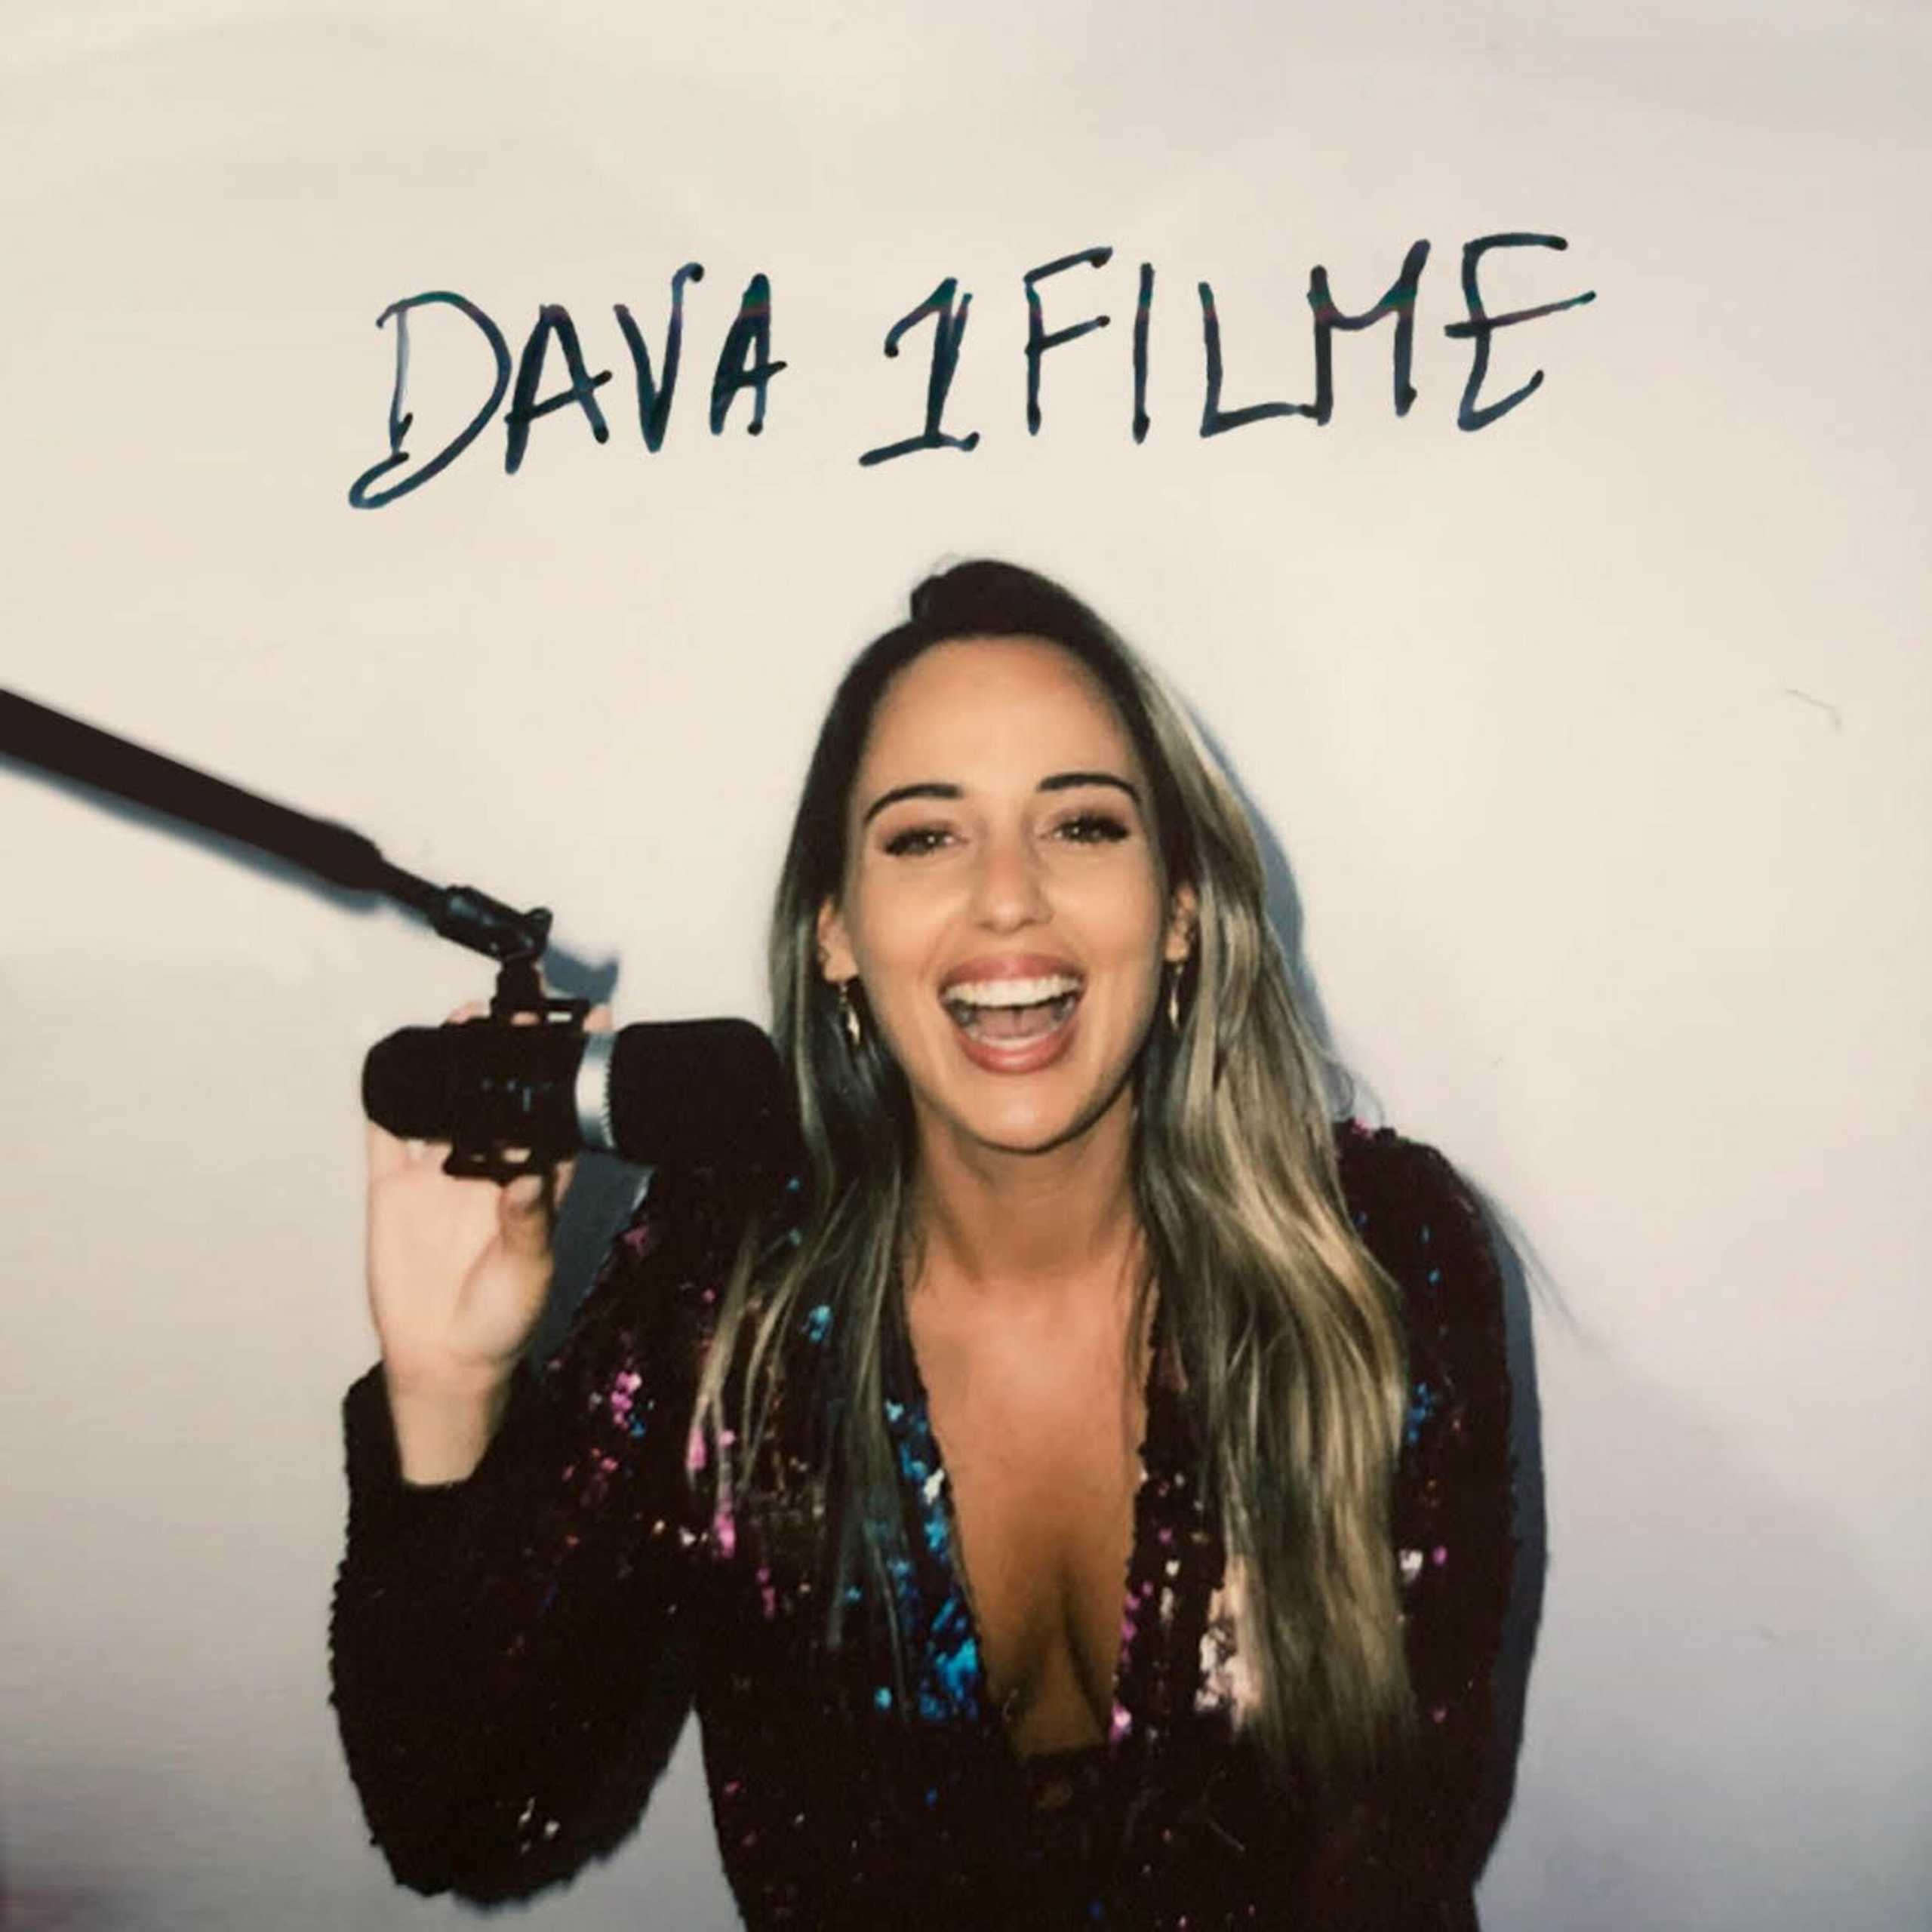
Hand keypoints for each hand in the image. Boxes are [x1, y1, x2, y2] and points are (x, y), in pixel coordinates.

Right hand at [365, 999, 612, 1406]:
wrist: (441, 1360)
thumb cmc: (501, 1319)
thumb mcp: (528, 1272)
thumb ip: (528, 1221)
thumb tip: (530, 1173)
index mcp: (533, 1182)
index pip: (556, 1114)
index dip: (572, 1072)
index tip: (593, 1022)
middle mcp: (488, 1167)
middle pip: (500, 1094)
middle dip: (511, 1049)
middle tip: (524, 1004)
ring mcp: (438, 1174)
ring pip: (445, 1100)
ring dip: (454, 1059)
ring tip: (467, 1016)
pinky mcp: (393, 1189)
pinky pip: (387, 1134)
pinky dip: (387, 1099)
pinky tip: (395, 1060)